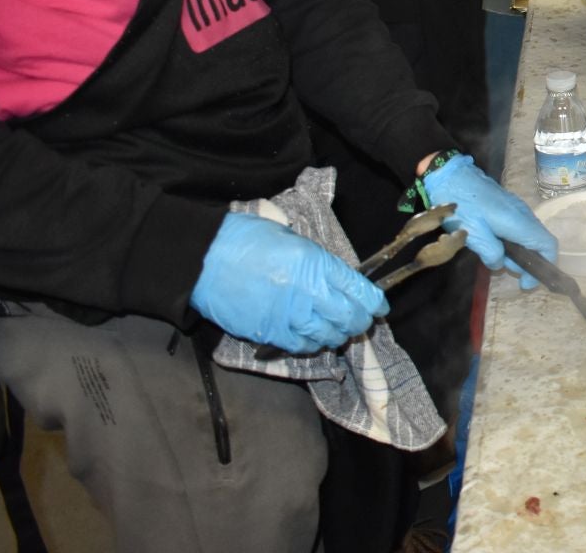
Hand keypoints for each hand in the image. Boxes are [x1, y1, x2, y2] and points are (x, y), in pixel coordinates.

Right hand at [190, 213, 385, 353]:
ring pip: (329, 336)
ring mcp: (290, 317)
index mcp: (317, 264)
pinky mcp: (270, 334)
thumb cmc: (249, 240)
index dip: (374, 302)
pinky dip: (313, 344)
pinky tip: (313, 337)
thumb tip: (338, 279)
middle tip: (360, 320)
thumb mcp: (293, 239)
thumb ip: (319, 262)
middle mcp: (309, 293)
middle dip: (360, 321)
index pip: (359, 290)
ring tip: (338, 330)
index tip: (379, 306)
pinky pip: (302, 346)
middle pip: (349, 318)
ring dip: (338, 334)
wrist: (206, 260)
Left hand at [418, 156, 558, 288]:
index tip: (527, 282)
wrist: (449, 175)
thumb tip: (500, 264)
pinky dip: (514, 242)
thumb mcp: (473, 235)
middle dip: (528, 262)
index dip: (545, 266)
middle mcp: (523, 214)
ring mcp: (516, 208)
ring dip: (519, 252)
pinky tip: (496, 245)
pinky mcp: (508, 206)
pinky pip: (520, 228)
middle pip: (539, 242)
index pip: (547, 245)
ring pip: (529, 235)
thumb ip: (491, 253)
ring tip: (498, 259)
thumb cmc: (462, 206)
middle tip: (507, 272)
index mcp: (518, 222)